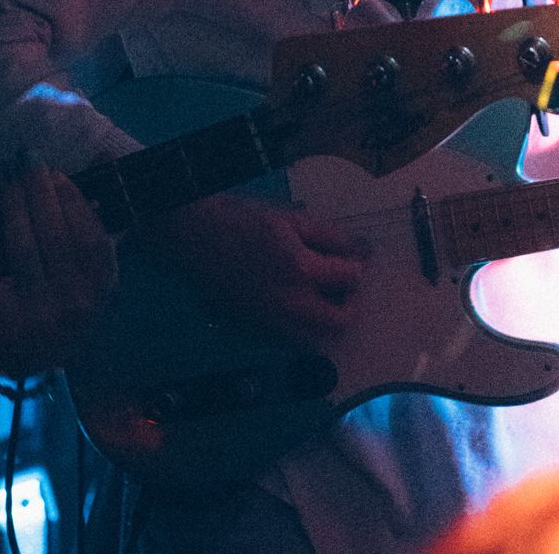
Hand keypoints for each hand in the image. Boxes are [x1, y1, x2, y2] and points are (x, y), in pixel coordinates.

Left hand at [0, 166, 117, 376]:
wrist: (34, 358)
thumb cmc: (65, 295)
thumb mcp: (90, 263)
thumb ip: (97, 212)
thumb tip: (104, 155)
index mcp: (101, 286)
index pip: (89, 232)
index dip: (72, 199)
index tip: (55, 174)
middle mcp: (76, 304)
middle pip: (53, 234)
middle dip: (38, 193)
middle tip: (26, 166)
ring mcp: (41, 318)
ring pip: (22, 249)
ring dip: (13, 209)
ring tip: (9, 187)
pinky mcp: (5, 330)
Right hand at [153, 191, 365, 345]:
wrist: (195, 237)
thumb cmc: (242, 220)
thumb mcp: (291, 218)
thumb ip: (331, 236)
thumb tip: (363, 251)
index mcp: (301, 271)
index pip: (352, 278)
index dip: (358, 265)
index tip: (354, 258)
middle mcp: (289, 306)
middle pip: (341, 322)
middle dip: (348, 302)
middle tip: (340, 282)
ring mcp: (270, 325)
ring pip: (317, 338)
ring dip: (324, 318)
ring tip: (315, 291)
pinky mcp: (254, 332)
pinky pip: (290, 339)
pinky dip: (299, 326)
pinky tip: (289, 301)